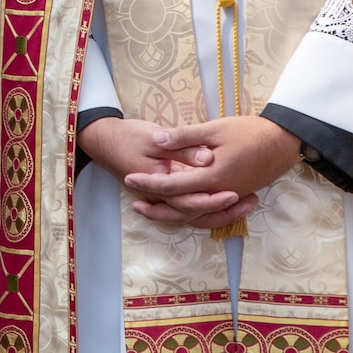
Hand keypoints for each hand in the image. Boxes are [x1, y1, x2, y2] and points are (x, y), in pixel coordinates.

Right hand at [80, 116, 254, 229]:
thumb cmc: (128, 136)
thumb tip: (208, 158)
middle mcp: (159, 197)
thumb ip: (182, 148)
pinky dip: (206, 210)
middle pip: (194, 214)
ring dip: (218, 214)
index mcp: (157, 184)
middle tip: (249, 201)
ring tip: (244, 205)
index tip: (235, 192)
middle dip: (222, 211)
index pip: (188, 200)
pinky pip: (187, 210)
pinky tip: (224, 203)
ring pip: (192, 216)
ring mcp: (160, 199)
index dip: (212, 199)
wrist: (104, 140)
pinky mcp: (163, 195)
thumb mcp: (154, 137)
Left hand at [118, 115, 300, 229]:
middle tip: (133, 200)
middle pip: (181, 208)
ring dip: (172, 214)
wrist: (283, 142)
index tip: (129, 178)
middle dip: (156, 205)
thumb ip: (185, 137)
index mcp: (212, 177)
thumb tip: (157, 140)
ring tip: (151, 208)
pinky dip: (192, 213)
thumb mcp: (215, 129)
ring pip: (196, 215)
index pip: (173, 185)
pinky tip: (180, 206)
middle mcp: (219, 193)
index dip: (149, 183)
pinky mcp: (235, 196)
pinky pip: (210, 213)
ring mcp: (229, 197)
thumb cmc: (250, 132)